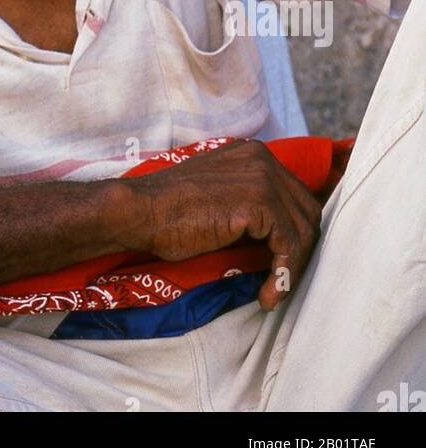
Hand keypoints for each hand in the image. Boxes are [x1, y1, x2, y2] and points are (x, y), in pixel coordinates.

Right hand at [134, 139, 322, 310]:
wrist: (141, 212)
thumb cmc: (169, 214)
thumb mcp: (219, 199)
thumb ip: (249, 205)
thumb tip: (280, 241)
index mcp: (252, 154)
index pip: (295, 195)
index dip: (295, 234)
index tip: (283, 264)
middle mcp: (262, 158)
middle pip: (307, 211)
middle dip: (301, 252)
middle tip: (281, 282)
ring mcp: (262, 176)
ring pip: (303, 230)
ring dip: (292, 269)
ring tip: (271, 293)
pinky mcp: (259, 201)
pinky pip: (289, 245)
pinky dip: (282, 275)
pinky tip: (266, 294)